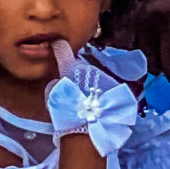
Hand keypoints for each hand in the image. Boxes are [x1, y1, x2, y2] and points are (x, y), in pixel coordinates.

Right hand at [44, 42, 140, 158]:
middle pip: (83, 70)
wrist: (89, 126)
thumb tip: (59, 81)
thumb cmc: (67, 112)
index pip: (63, 51)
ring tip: (90, 105)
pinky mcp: (116, 86)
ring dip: (94, 87)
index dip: (60, 47)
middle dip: (81, 79)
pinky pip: (108, 88)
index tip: (58, 42)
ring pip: (97, 79)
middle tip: (77, 95)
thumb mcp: (53, 97)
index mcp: (70, 69)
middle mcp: (88, 68)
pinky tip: (101, 108)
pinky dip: (105, 94)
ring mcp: (104, 76)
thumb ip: (56, 84)